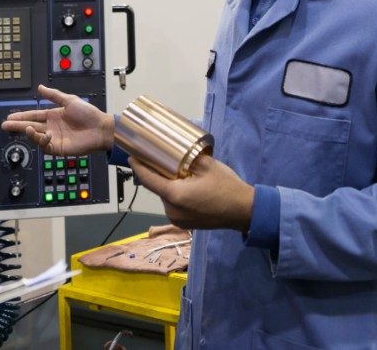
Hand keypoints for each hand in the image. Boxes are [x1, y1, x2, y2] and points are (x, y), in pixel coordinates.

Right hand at [1, 86, 113, 155]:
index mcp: (53, 116)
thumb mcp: (70, 101)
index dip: (22, 116)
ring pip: (36, 137)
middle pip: (31, 126)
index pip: (34, 115)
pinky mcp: (58, 148)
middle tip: (5, 125)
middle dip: (18, 126)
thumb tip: (41, 87)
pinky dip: (43, 141)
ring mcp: (54, 138)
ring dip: (30, 133)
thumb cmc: (89, 114)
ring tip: (27, 128)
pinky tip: (46, 134)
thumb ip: (54, 95)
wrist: (100, 128)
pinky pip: (45, 146)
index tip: (11, 116)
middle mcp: (52, 127)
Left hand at [130, 155, 253, 231]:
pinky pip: (173, 206)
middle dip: (158, 174)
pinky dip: (175, 195)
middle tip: (163, 161)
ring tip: (180, 174)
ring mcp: (177, 220)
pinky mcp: (184, 224)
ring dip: (168, 185)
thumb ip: (187, 158)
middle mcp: (171, 210)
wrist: (243, 211)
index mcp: (174, 195)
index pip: (149, 180)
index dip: (138, 167)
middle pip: (158, 188)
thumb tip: (174, 152)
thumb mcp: (206, 165)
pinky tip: (186, 187)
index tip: (132, 156)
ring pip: (166, 197)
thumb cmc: (226, 187)